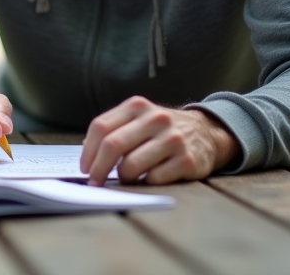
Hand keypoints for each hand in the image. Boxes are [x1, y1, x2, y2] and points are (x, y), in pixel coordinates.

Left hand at [80, 96, 238, 185]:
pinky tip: (148, 179)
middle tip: (95, 183)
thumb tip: (87, 153)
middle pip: (112, 145)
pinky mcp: (187, 159)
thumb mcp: (138, 119)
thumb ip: (114, 129)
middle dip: (98, 169)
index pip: (101, 127)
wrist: (205, 132)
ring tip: (125, 179)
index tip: (85, 168)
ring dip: (123, 178)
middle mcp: (155, 118)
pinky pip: (154, 178)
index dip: (88, 151)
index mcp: (137, 105)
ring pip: (131, 165)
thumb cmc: (160, 130)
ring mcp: (172, 138)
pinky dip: (145, 183)